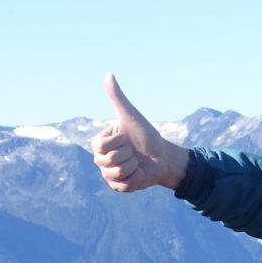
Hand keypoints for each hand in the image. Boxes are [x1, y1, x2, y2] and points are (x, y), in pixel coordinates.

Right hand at [91, 75, 189, 191]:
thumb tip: (108, 75)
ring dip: (133, 167)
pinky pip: (123, 186)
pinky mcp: (118, 187)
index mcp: (100, 143)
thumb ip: (118, 98)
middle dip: (128, 155)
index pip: (102, 146)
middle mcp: (100, 160)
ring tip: (137, 163)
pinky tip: (139, 173)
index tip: (126, 139)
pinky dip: (136, 179)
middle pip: (109, 161)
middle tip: (134, 152)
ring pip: (116, 174)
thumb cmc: (146, 135)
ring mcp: (108, 175)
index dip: (119, 143)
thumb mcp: (132, 116)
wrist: (162, 157)